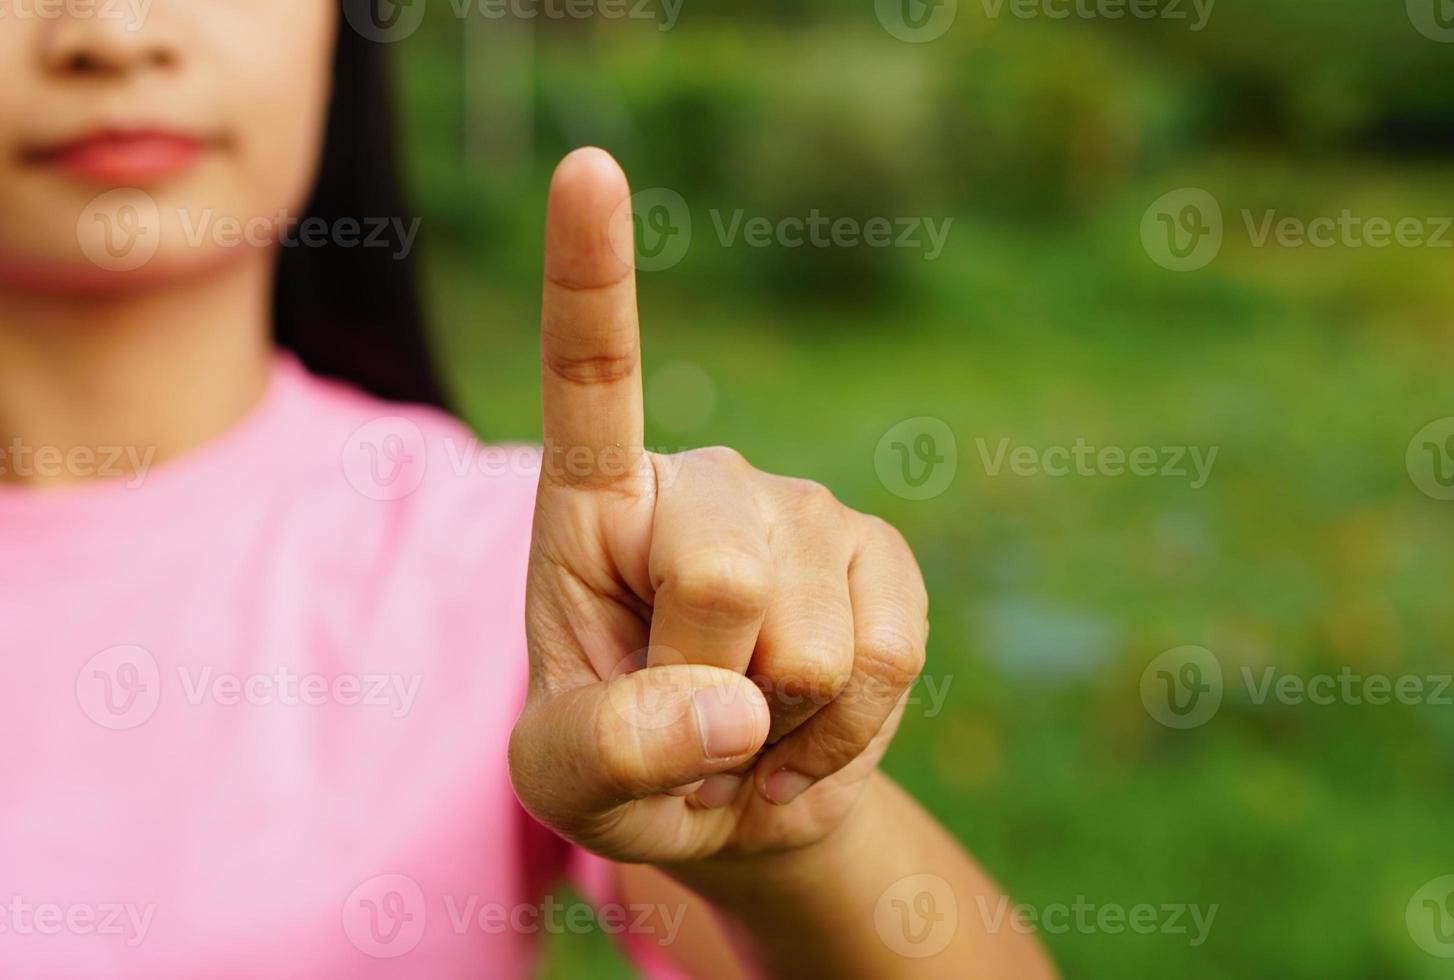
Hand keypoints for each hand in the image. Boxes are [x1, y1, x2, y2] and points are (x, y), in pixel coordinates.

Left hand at [509, 148, 928, 866]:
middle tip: (690, 708)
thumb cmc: (622, 763)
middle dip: (706, 683)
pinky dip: (847, 731)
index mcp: (592, 504)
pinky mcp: (883, 555)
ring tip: (747, 720)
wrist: (730, 793)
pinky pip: (889, 656)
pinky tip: (809, 725)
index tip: (590, 168)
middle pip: (719, 572)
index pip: (588, 377)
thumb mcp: (565, 782)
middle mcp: (702, 482)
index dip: (593, 276)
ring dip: (777, 726)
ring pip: (809, 643)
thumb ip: (608, 747)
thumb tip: (730, 711)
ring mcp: (802, 511)